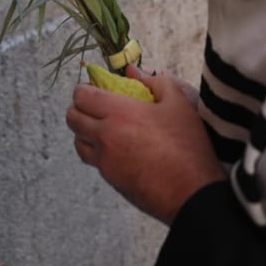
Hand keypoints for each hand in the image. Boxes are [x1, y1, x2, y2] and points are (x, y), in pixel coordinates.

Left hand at [65, 64, 225, 224]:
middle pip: (72, 118)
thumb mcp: (179, 103)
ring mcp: (105, 161)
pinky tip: (117, 148)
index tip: (96, 88)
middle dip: (79, 108)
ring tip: (104, 128)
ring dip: (84, 132)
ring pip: (78, 142)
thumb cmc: (188, 146)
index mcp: (119, 113)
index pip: (82, 96)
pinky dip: (97, 151)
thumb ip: (155, 81)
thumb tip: (133, 72)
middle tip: (96, 106)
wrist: (192, 194)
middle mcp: (105, 137)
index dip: (84, 89)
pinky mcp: (111, 180)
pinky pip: (93, 161)